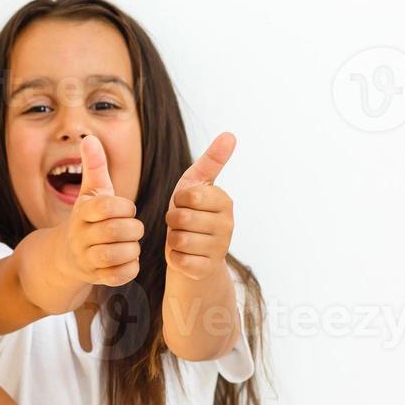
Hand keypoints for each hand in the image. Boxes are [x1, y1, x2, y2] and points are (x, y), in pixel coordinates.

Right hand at [58, 135, 144, 286]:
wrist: (66, 256)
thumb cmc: (88, 218)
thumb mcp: (90, 192)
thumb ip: (94, 166)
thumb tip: (89, 138)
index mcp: (82, 211)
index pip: (108, 206)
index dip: (125, 207)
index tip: (127, 210)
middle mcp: (80, 236)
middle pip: (116, 230)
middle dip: (133, 229)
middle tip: (134, 229)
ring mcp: (86, 259)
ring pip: (117, 255)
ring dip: (132, 249)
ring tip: (131, 244)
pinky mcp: (96, 277)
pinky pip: (119, 275)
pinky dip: (129, 268)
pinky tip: (128, 260)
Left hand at [164, 133, 235, 281]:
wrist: (193, 253)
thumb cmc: (191, 212)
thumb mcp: (197, 184)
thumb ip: (212, 160)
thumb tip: (230, 135)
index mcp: (225, 201)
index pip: (188, 196)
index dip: (178, 201)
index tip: (185, 205)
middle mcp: (228, 225)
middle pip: (181, 218)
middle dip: (173, 221)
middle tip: (181, 224)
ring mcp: (220, 249)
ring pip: (178, 240)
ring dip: (173, 239)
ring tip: (183, 238)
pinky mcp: (206, 269)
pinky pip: (178, 260)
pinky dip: (175, 258)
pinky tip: (184, 255)